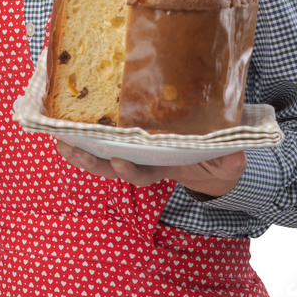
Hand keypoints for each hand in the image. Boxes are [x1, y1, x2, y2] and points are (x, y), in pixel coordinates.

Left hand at [54, 141, 246, 197]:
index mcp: (162, 168)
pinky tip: (65, 123)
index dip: (130, 171)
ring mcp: (131, 150)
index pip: (143, 174)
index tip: (120, 162)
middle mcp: (141, 161)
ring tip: (58, 141)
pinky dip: (82, 133)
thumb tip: (237, 159)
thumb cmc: (213, 157)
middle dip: (91, 161)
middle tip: (73, 151)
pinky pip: (100, 138)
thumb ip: (229, 161)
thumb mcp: (225, 161)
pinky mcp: (125, 135)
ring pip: (100, 154)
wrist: (204, 154)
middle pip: (111, 167)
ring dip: (78, 149)